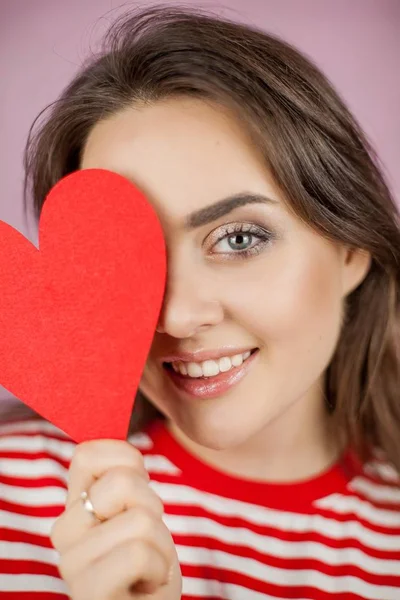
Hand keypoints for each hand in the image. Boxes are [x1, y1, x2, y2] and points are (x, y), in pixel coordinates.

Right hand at [51, 439, 181, 599]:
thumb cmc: (149, 562)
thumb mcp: (137, 510)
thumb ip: (123, 477)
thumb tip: (112, 421)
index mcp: (75, 505)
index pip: (89, 451)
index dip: (128, 460)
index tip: (138, 492)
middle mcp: (64, 530)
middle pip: (122, 481)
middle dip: (152, 506)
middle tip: (145, 537)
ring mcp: (72, 563)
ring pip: (139, 518)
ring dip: (160, 543)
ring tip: (147, 564)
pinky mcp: (88, 592)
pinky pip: (139, 552)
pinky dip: (159, 568)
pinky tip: (147, 583)